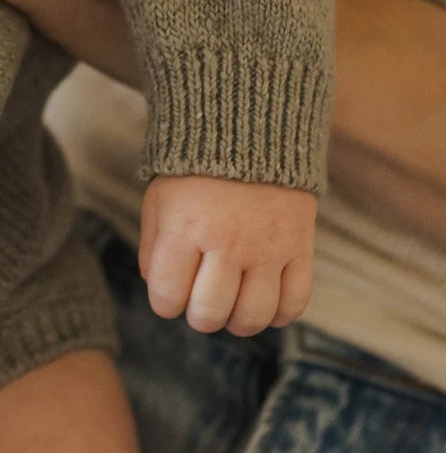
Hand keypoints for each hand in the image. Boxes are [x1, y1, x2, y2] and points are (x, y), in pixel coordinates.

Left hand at [138, 175, 315, 334]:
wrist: (248, 131)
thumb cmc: (195, 172)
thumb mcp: (159, 201)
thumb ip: (153, 248)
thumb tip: (160, 290)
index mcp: (185, 227)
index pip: (168, 297)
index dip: (165, 302)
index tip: (170, 293)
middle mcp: (227, 242)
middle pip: (210, 313)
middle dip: (200, 316)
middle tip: (201, 302)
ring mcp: (267, 247)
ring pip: (254, 317)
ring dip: (238, 321)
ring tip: (232, 305)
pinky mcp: (299, 247)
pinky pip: (294, 304)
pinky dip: (279, 314)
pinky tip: (264, 300)